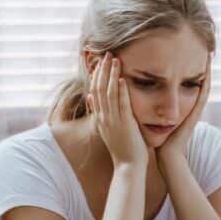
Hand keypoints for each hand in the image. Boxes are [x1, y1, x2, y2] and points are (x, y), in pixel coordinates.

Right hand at [87, 52, 147, 166]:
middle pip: (99, 88)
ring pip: (109, 93)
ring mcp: (113, 121)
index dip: (96, 74)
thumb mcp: (109, 128)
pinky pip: (122, 105)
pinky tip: (122, 78)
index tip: (98, 60)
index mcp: (101, 117)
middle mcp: (104, 117)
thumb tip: (92, 97)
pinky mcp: (124, 125)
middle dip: (102, 69)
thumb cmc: (123, 149)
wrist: (128, 167)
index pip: (95, 91)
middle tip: (106, 52)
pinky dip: (121, 91)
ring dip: (111, 75)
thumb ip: (102, 112)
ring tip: (114, 58)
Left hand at [157, 56, 211, 159]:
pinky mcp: (196, 113)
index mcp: (178, 105)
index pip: (184, 82)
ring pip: (202, 84)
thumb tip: (133, 92)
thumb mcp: (151, 116)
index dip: (185, 68)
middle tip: (202, 48)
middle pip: (195, 81)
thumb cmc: (157, 138)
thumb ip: (147, 105)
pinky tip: (207, 70)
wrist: (166, 155)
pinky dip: (206, 81)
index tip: (183, 51)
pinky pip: (203, 94)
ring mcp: (194, 108)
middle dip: (198, 66)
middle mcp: (188, 105)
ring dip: (206, 70)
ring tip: (208, 53)